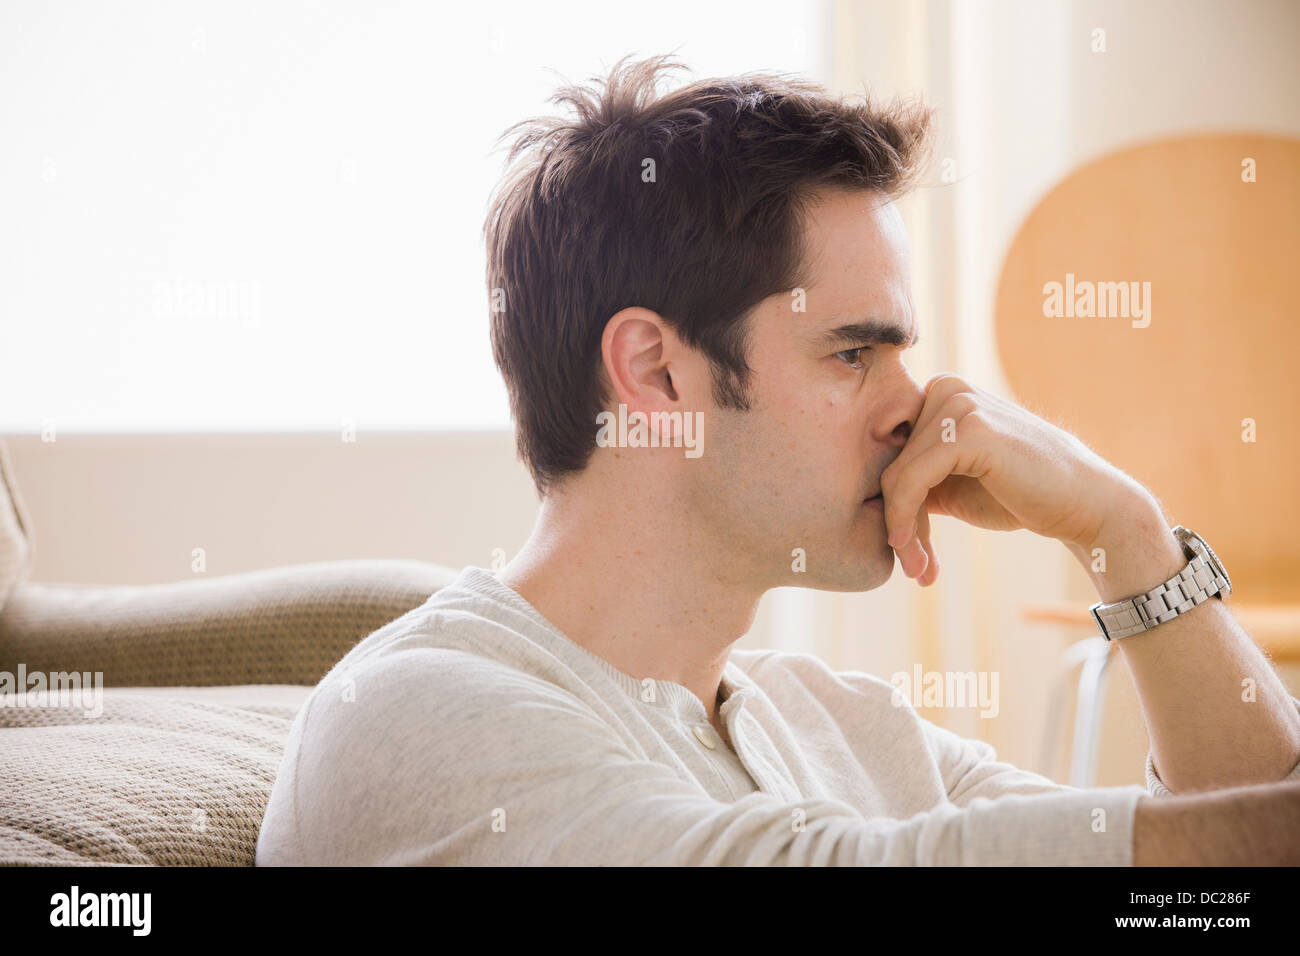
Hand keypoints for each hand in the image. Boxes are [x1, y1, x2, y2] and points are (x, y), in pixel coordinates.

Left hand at [879, 373, 1151, 584]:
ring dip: (902, 532)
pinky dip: (906, 522)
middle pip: (890, 464)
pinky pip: (912, 480)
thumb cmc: (1019, 496)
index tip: (905, 549)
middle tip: (913, 568)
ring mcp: (959, 404)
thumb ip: (912, 480)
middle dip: (897, 522)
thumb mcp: (951, 485)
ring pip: (897, 477)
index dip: (891, 503)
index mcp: (940, 395)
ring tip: (919, 570)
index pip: (891, 451)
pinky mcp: (969, 430)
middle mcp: (945, 388)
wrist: (1084, 506)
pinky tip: (920, 557)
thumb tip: (859, 500)